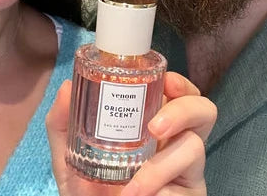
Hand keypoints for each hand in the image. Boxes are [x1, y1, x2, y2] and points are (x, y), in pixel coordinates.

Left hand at [46, 72, 216, 195]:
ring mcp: (186, 170)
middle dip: (185, 109)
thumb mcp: (69, 156)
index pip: (179, 92)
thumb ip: (62, 123)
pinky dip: (160, 190)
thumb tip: (66, 88)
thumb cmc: (87, 187)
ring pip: (196, 147)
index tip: (166, 82)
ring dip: (162, 166)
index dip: (180, 82)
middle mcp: (174, 141)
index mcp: (153, 122)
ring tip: (134, 185)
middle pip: (203, 110)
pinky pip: (187, 187)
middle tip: (155, 127)